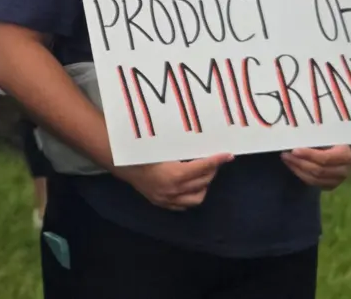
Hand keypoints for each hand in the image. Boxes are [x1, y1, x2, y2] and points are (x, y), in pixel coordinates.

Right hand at [115, 153, 232, 210]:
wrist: (122, 164)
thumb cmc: (142, 152)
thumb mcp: (163, 148)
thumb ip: (182, 150)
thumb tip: (202, 145)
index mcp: (175, 175)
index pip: (203, 167)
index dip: (217, 160)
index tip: (228, 155)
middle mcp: (174, 190)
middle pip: (203, 181)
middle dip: (212, 170)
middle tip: (214, 160)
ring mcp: (168, 199)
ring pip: (197, 197)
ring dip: (204, 185)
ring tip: (204, 174)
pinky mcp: (162, 204)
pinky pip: (183, 206)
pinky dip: (191, 196)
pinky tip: (191, 187)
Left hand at [281, 145, 350, 189]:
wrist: (344, 152)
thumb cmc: (333, 141)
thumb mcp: (327, 137)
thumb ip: (314, 140)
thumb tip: (296, 140)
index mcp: (345, 155)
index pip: (325, 158)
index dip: (308, 155)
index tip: (294, 150)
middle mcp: (344, 170)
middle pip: (319, 170)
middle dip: (299, 162)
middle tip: (285, 154)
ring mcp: (338, 180)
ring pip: (314, 179)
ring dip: (297, 169)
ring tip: (286, 160)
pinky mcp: (330, 186)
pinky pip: (313, 183)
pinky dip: (300, 175)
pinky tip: (292, 166)